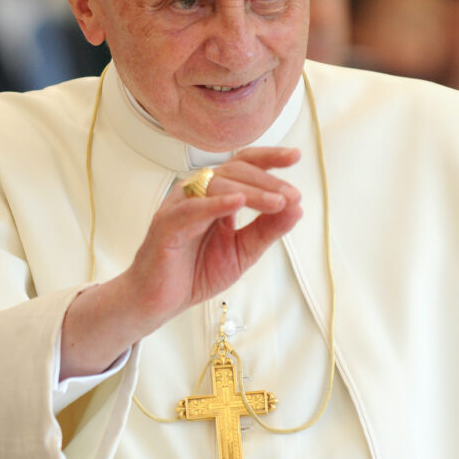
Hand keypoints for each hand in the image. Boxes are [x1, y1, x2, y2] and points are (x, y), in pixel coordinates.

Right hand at [128, 146, 302, 327]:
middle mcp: (197, 193)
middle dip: (268, 181)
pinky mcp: (166, 224)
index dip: (269, 158)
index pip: (244, 166)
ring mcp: (180, 205)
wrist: (160, 301)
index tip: (295, 156)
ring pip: (217, 184)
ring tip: (277, 203)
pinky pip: (192, 208)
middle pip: (235, 171)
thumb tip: (298, 209)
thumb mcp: (243, 251)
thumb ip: (267, 230)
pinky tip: (238, 202)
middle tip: (292, 195)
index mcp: (216, 195)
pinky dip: (216, 203)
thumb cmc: (195, 272)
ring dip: (252, 192)